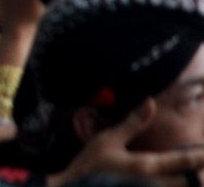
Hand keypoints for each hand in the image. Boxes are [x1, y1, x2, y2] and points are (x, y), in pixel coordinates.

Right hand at [51, 98, 203, 185]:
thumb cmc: (89, 165)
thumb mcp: (108, 139)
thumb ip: (133, 123)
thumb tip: (151, 102)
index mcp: (147, 165)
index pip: (185, 161)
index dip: (202, 156)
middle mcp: (154, 183)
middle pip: (190, 181)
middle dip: (198, 173)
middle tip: (202, 161)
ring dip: (186, 180)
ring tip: (193, 174)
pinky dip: (173, 183)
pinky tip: (173, 179)